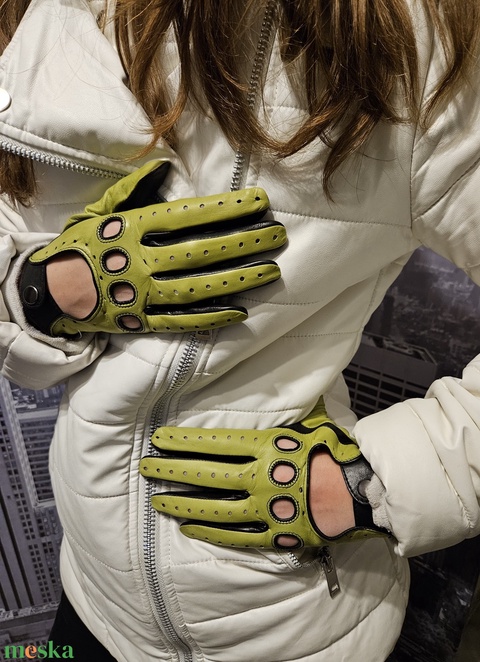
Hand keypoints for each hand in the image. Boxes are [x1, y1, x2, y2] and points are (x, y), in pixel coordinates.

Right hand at [19, 160, 285, 335]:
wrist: (49, 291)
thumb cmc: (79, 246)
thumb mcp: (100, 211)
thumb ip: (134, 191)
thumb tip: (165, 167)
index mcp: (130, 228)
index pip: (186, 216)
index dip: (225, 209)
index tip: (258, 202)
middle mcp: (138, 261)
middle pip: (199, 252)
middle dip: (242, 243)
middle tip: (277, 236)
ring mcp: (140, 294)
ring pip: (196, 288)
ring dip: (236, 280)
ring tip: (270, 271)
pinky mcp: (140, 321)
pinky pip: (180, 323)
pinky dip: (210, 318)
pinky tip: (239, 311)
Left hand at [140, 400, 388, 548]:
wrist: (365, 493)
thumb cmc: (339, 454)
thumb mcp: (315, 423)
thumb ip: (294, 407)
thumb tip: (295, 379)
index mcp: (267, 447)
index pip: (215, 442)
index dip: (184, 442)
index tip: (159, 439)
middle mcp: (259, 477)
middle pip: (206, 474)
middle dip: (171, 471)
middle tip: (146, 468)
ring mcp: (264, 508)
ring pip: (213, 507)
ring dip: (182, 504)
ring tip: (158, 501)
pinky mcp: (273, 534)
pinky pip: (235, 536)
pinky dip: (210, 532)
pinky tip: (189, 528)